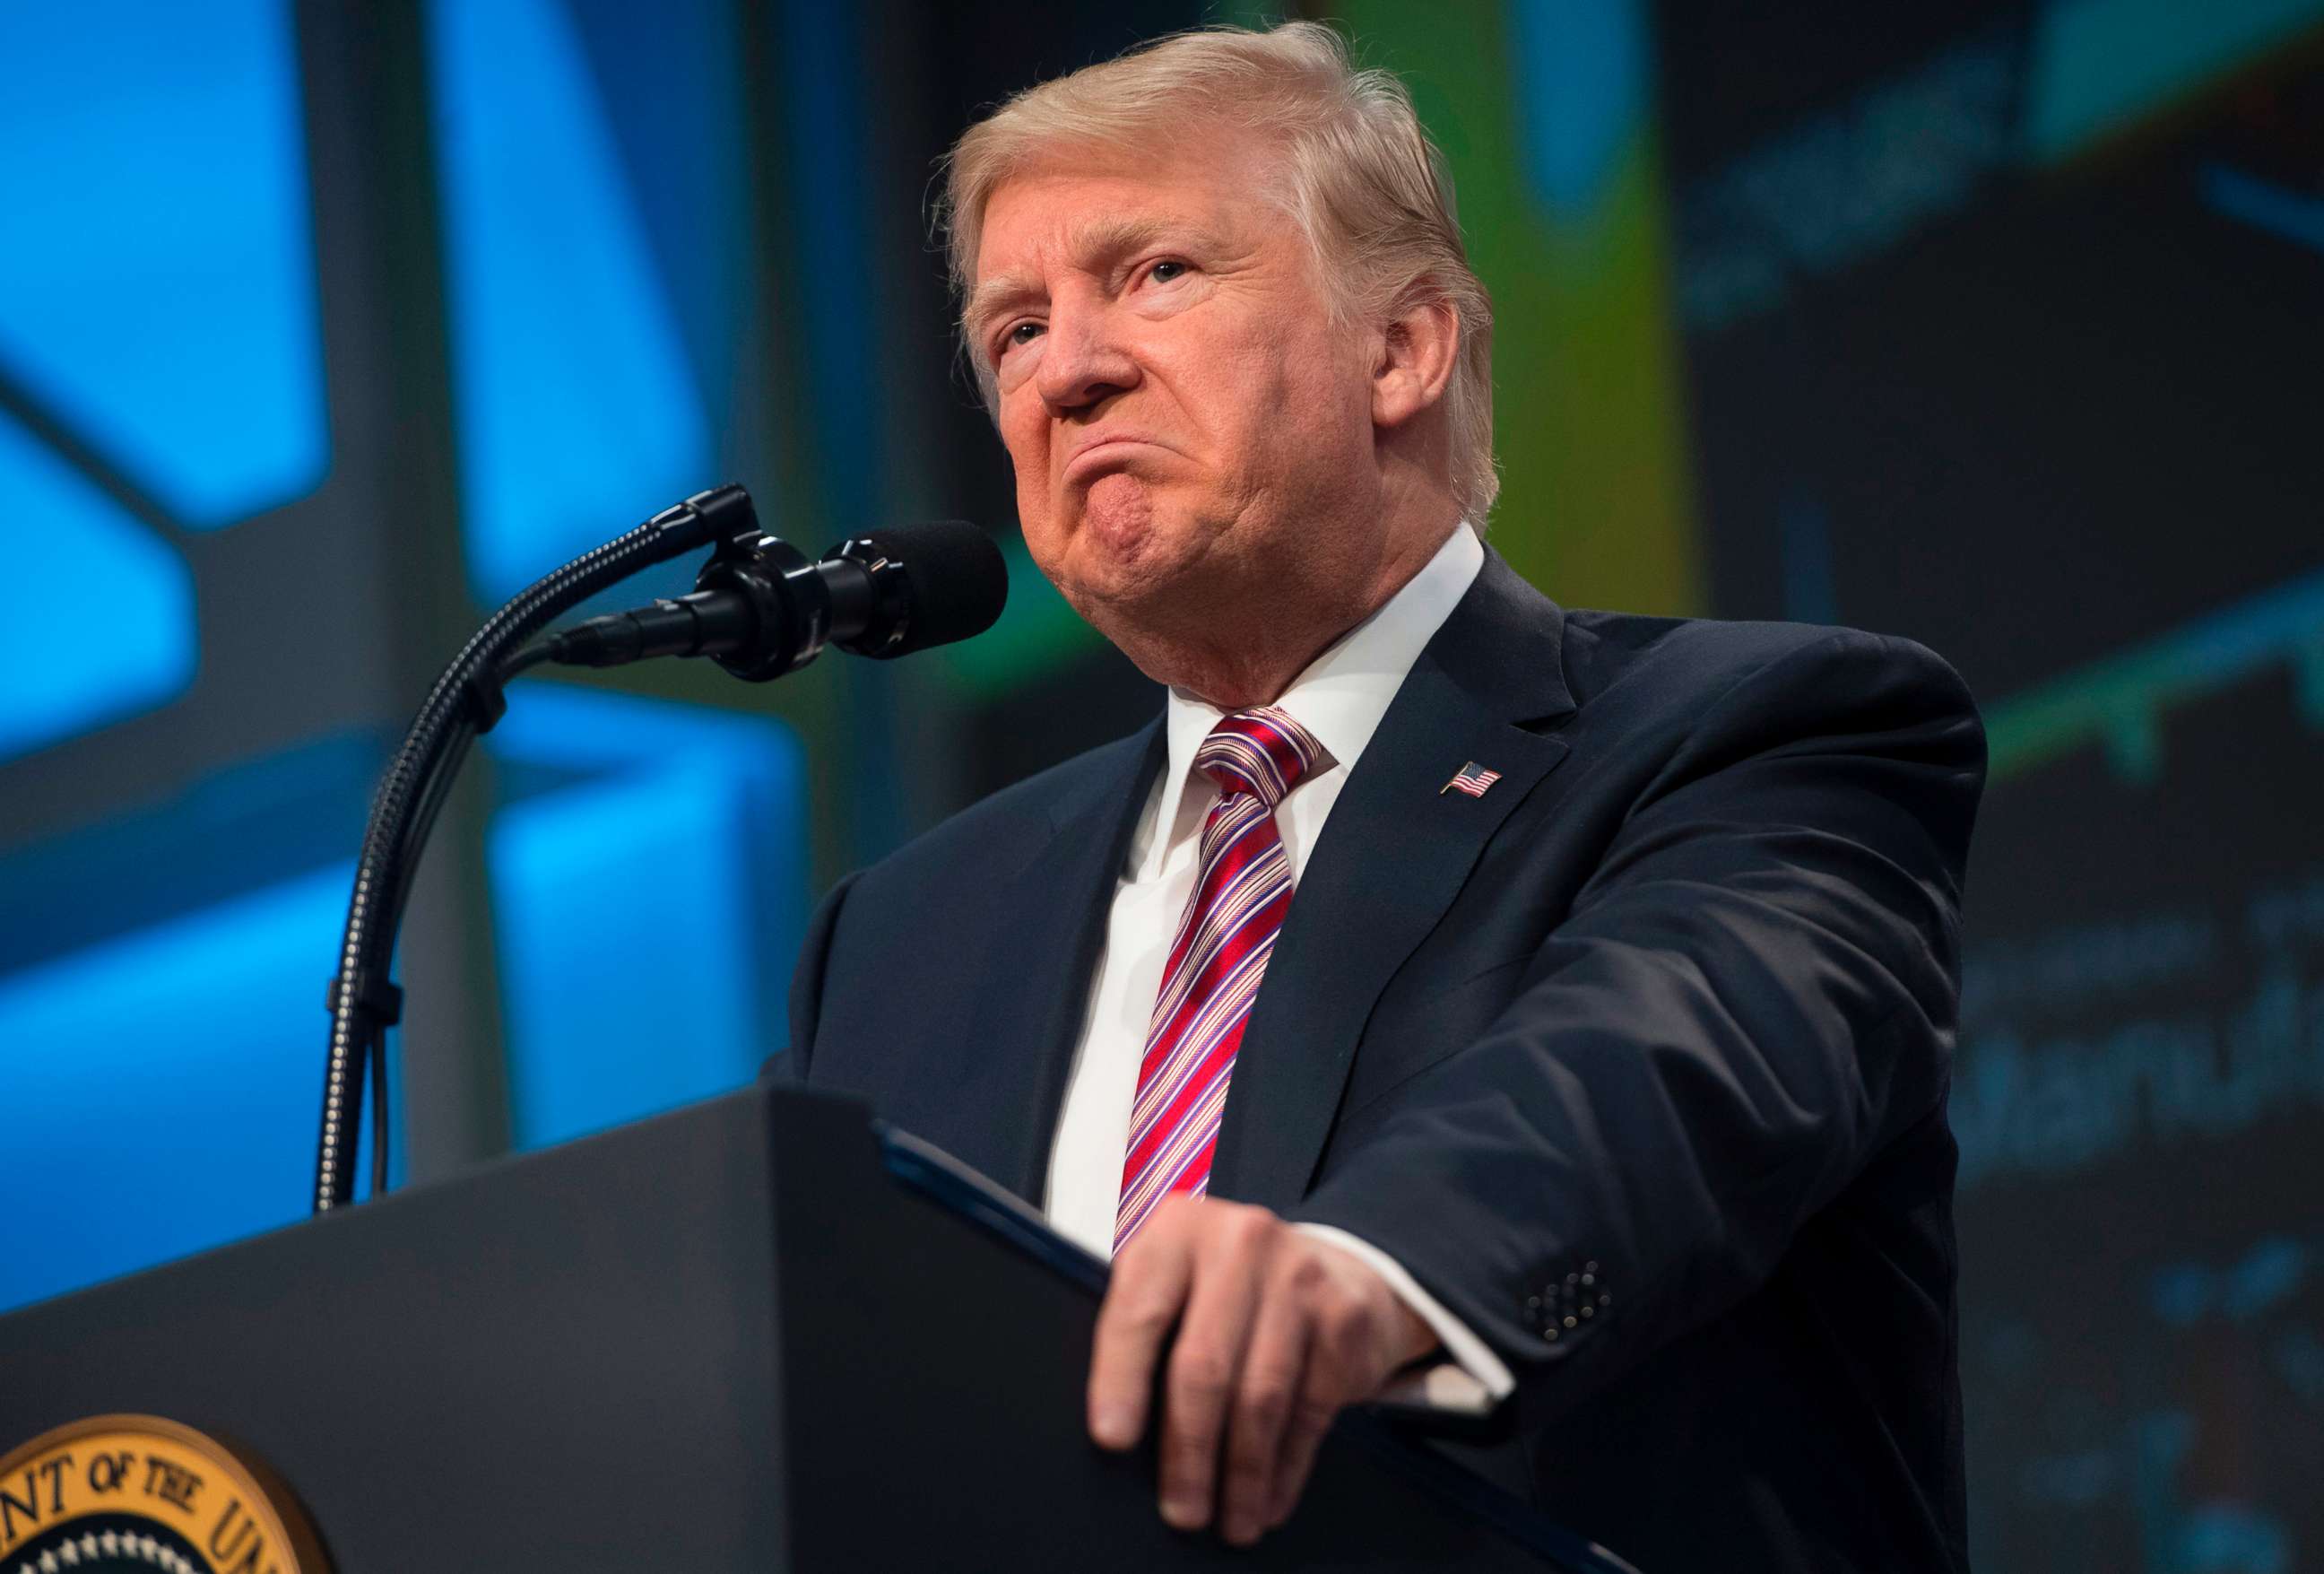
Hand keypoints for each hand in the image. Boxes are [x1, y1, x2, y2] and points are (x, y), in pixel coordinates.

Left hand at [1087, 1196, 1437, 1544]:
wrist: (1328, 1266)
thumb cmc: (1226, 1288)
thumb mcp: (1176, 1281)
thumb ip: (1145, 1328)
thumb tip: (1117, 1430)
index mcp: (1176, 1230)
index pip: (1140, 1311)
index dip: (1121, 1380)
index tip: (1113, 1438)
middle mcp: (1239, 1243)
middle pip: (1204, 1364)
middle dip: (1189, 1450)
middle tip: (1182, 1509)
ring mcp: (1298, 1276)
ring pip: (1261, 1396)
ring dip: (1243, 1472)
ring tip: (1231, 1518)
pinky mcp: (1343, 1317)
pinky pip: (1310, 1409)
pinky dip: (1288, 1465)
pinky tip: (1271, 1496)